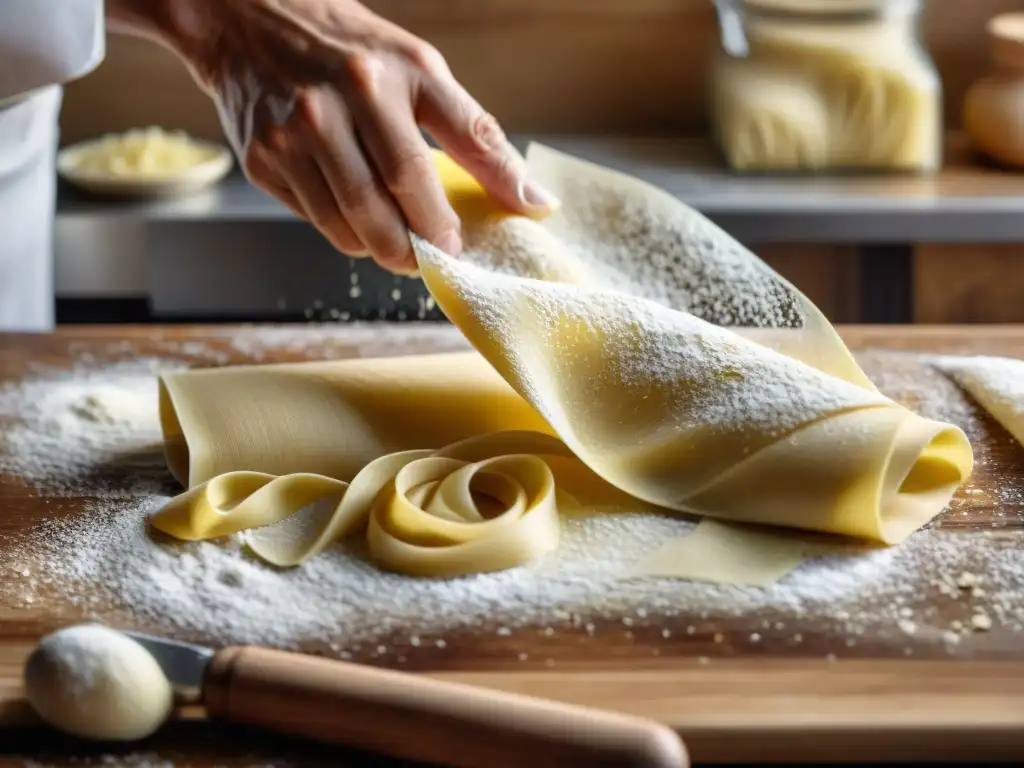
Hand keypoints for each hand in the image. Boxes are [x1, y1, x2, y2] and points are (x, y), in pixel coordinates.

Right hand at [161, 0, 559, 273]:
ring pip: (347, 225)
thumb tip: (534, 200)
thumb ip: (477, 137)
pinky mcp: (262, 159)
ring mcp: (289, 135)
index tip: (464, 247)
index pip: (425, 164)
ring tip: (401, 245)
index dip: (446, 220)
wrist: (253, 22)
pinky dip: (344, 231)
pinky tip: (356, 217)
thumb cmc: (354, 53)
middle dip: (416, 246)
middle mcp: (331, 105)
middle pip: (383, 205)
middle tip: (434, 257)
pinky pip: (314, 220)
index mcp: (383, 77)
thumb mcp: (422, 73)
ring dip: (381, 249)